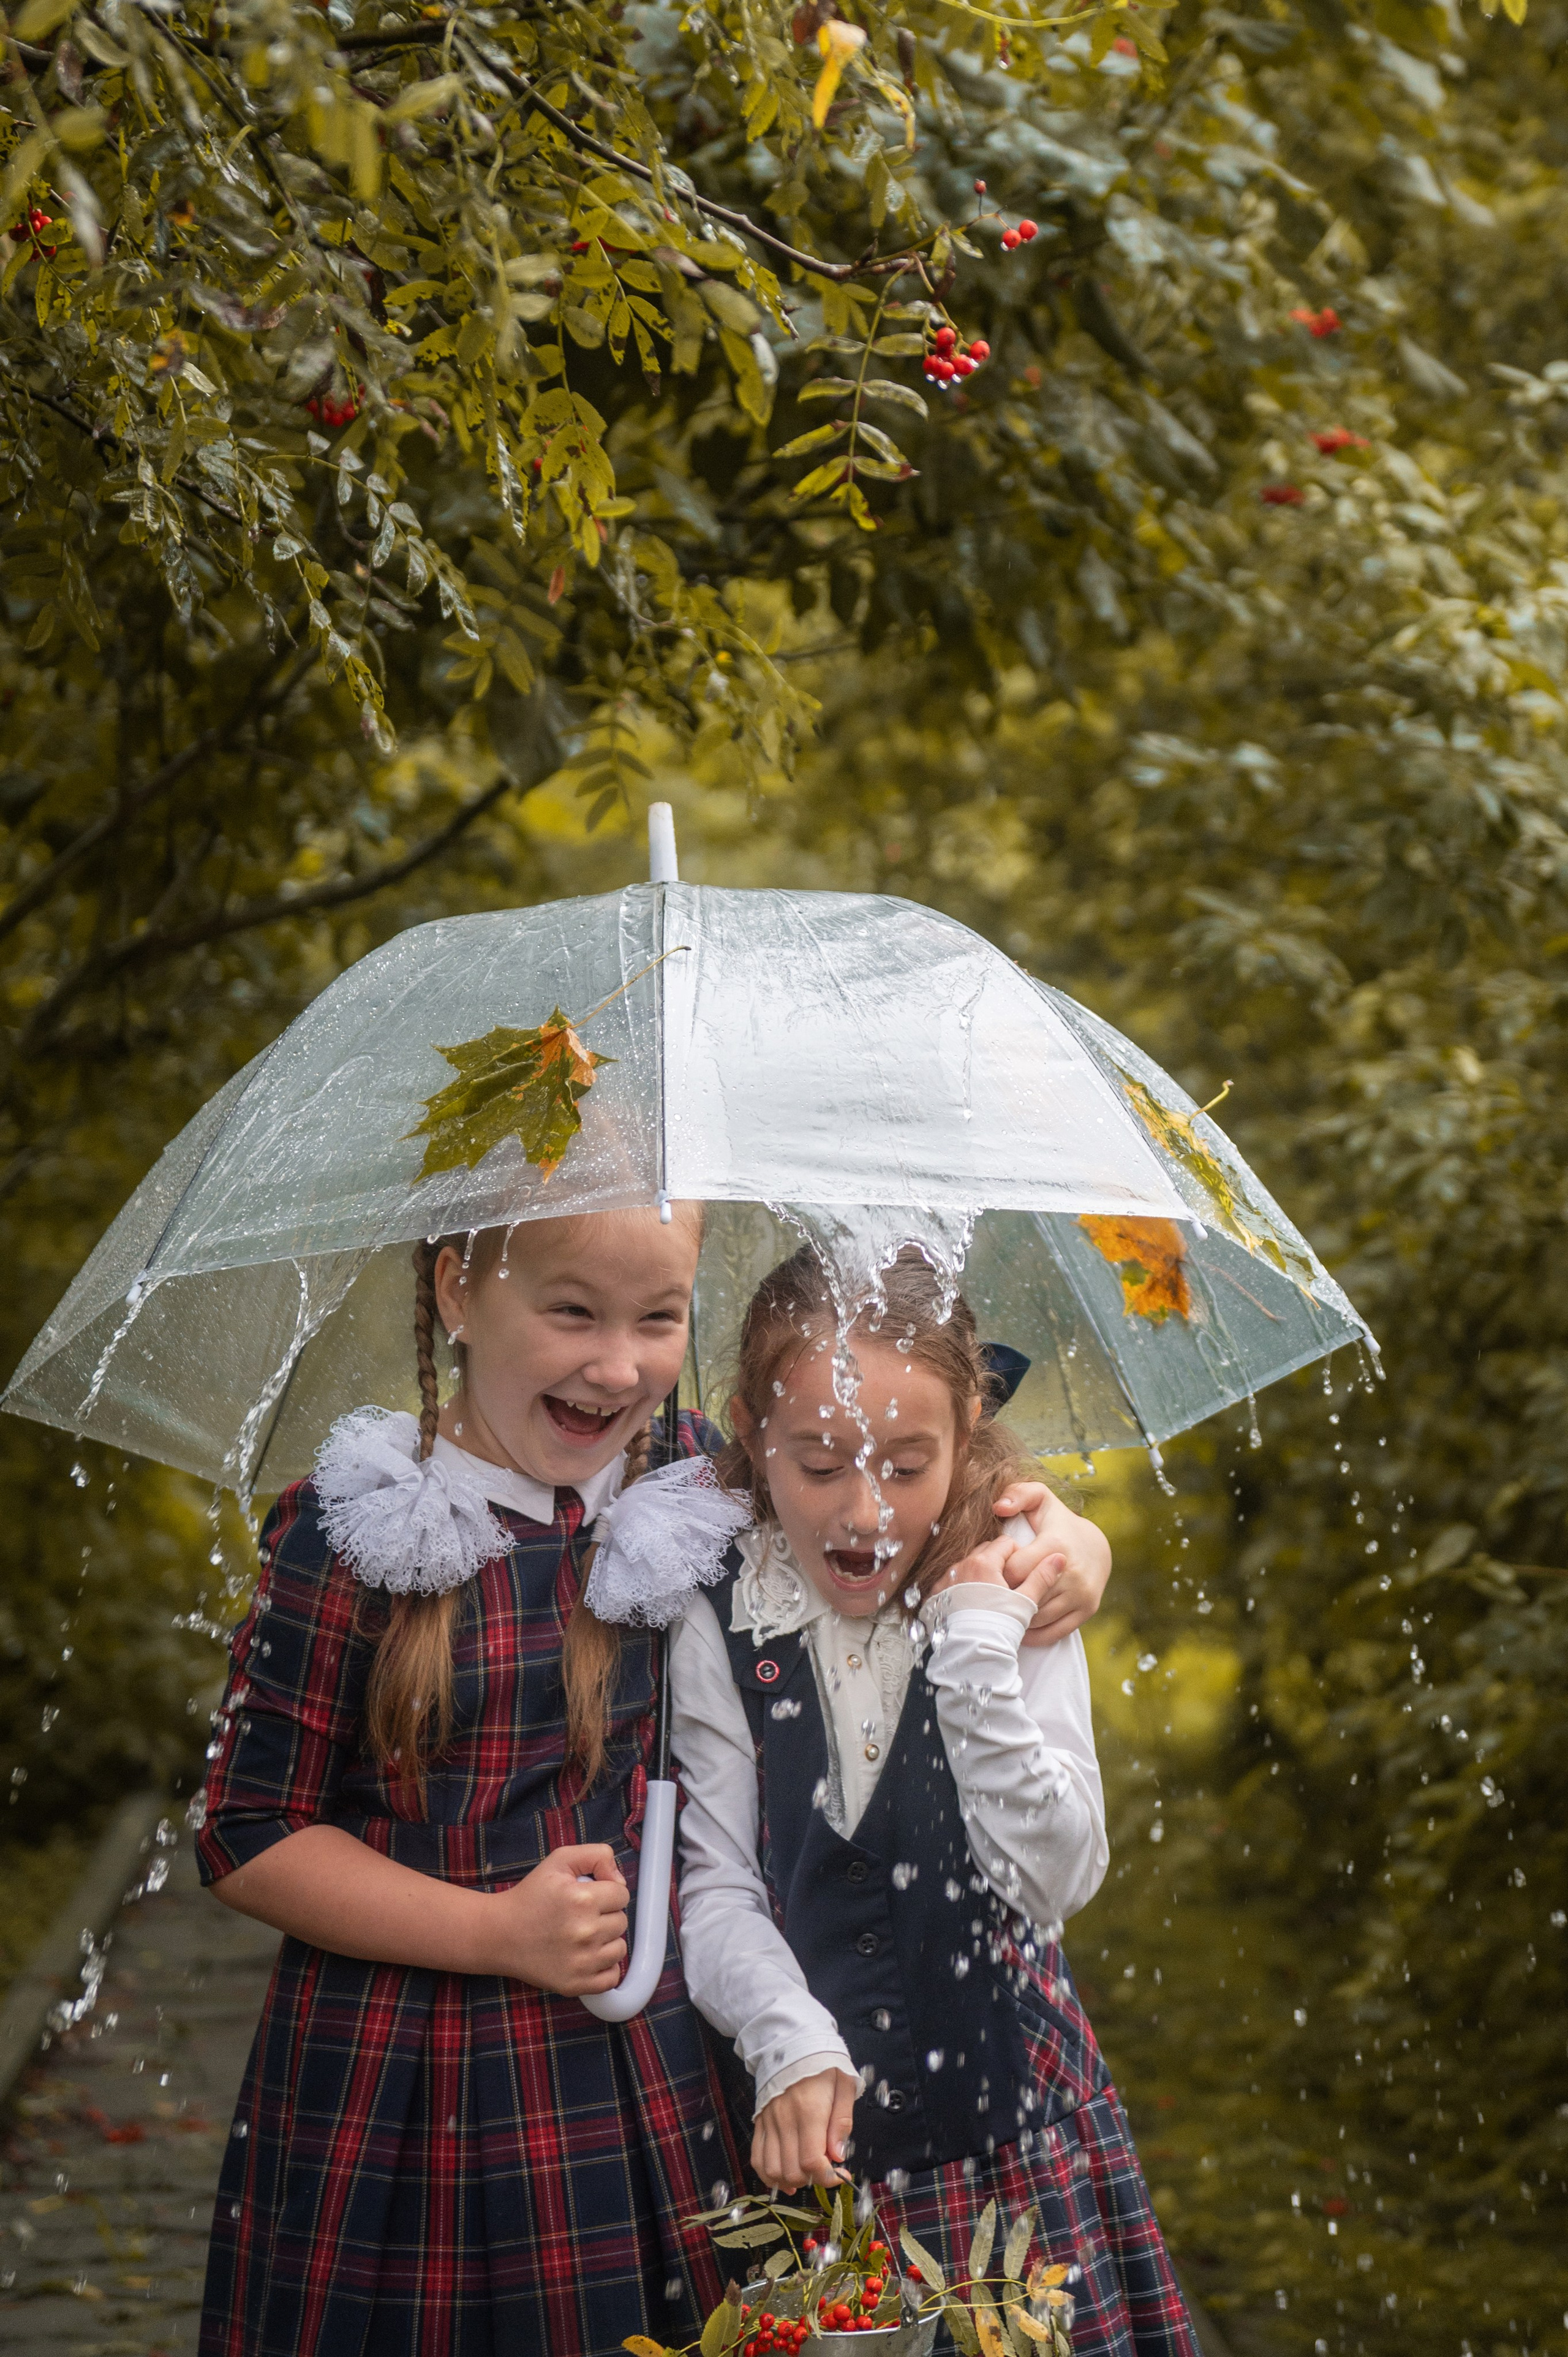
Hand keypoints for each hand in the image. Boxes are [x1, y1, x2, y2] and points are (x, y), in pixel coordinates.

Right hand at [486, 1844, 628, 1993]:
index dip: (608, 1892)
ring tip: (583, 1935)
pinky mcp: (576, 1984)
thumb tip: (620, 1880)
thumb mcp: (560, 1861)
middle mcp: (585, 1932)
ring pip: (620, 1948)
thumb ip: (597, 1856)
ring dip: (606, 1941)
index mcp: (582, 1899)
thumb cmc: (530, 1896)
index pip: (622, 1894)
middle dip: (606, 1915)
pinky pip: (612, 1977)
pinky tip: (587, 1956)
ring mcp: (581, 1962)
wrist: (500, 1934)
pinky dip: (604, 1968)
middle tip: (581, 1915)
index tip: (590, 1896)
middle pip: (622, 1921)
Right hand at [752, 2068, 857, 2190]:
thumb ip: (842, 2121)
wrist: (791, 2042)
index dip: (827, 2177)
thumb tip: (838, 2156)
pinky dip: (768, 2175)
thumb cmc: (823, 2063)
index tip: (841, 2175)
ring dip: (790, 2181)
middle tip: (825, 2170)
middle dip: (812, 2180)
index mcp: (809, 2111)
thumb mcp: (844, 2084)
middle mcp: (784, 2120)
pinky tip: (784, 2177)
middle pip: (791, 2170)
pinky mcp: (759, 2122)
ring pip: (771, 2170)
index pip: (812, 2161)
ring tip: (806, 2176)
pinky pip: (756, 2158)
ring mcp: (768, 2122)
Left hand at [992, 1480, 1112, 1646]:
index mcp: (1056, 1545)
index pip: (1015, 1569)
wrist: (1097, 1546)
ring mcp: (1081, 1594)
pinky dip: (1034, 1634)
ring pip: (1038, 1616)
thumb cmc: (1057, 1522)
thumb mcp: (1041, 1499)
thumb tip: (999, 1507)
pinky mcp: (1086, 1610)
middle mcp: (1071, 1572)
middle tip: (987, 1599)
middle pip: (1024, 1596)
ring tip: (998, 1614)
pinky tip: (1018, 1628)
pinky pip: (1054, 1632)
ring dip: (1016, 1619)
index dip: (997, 1573)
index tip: (989, 1573)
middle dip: (1003, 1599)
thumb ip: (1018, 1494)